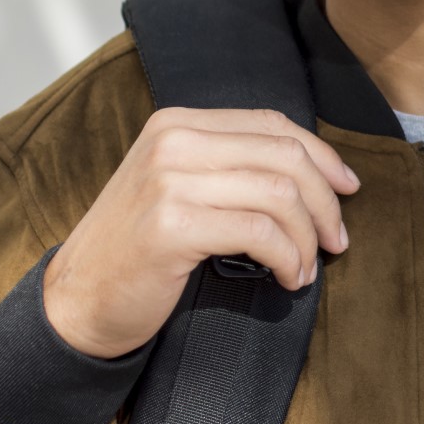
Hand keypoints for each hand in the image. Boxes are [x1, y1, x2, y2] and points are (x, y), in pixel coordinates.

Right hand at [41, 107, 359, 358]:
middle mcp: (173, 140)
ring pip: (278, 193)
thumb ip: (231, 166)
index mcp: (178, 123)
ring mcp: (169, 180)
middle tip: (337, 239)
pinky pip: (259, 231)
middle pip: (284, 155)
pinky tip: (287, 277)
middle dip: (324, 199)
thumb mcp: (180, 187)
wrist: (75, 301)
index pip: (272, 123)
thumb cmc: (138, 249)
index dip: (321, 155)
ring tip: (306, 267)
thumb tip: (317, 171)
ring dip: (307, 236)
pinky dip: (287, 256)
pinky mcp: (171, 225)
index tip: (348, 187)